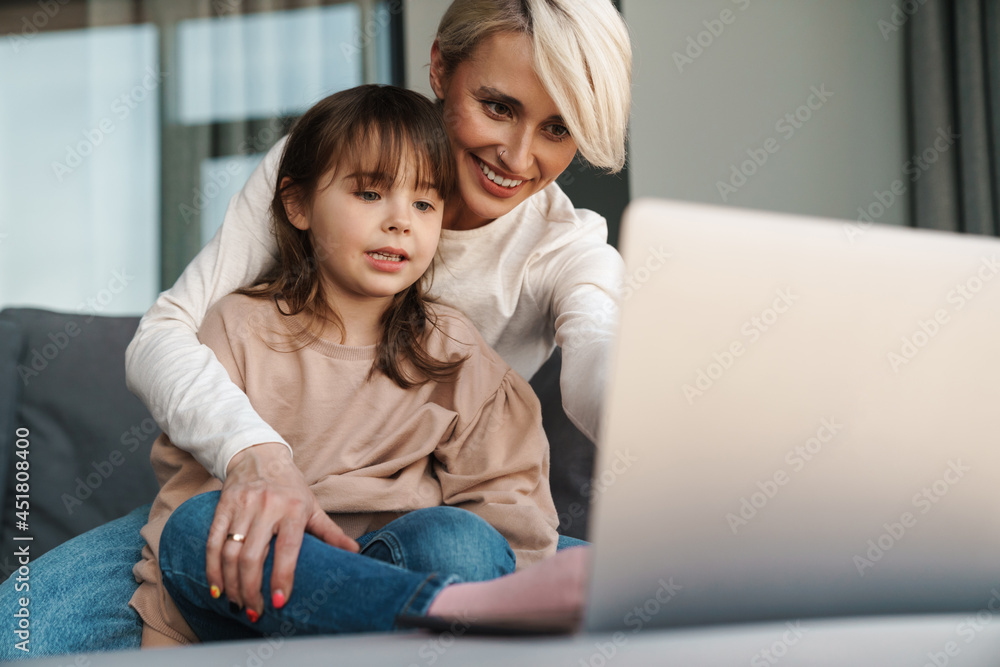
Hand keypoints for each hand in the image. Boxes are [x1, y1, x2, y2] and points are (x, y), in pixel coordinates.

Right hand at [205, 442, 358, 617]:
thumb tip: (355, 553)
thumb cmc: (290, 488)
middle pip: (252, 556)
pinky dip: (212, 568)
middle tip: (255, 611)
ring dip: (231, 584)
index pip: (287, 548)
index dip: (282, 576)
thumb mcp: (313, 507)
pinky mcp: (222, 507)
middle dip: (251, 589)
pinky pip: (212, 543)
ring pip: (230, 553)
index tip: (278, 601)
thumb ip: (330, 532)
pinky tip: (217, 587)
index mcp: (293, 508)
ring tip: (237, 604)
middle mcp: (266, 507)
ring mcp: (242, 506)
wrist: (259, 455)